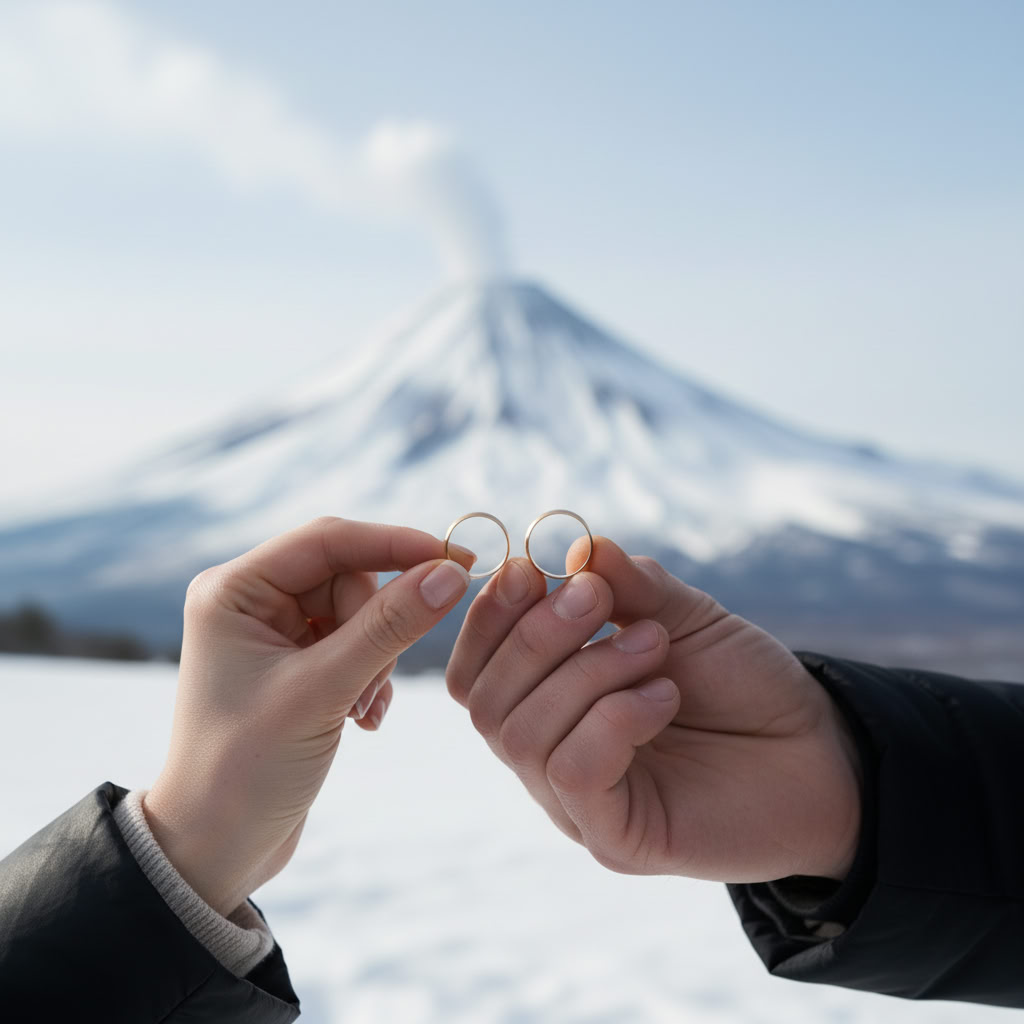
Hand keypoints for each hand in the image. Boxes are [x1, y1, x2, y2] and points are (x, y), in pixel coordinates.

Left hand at [144, 517, 472, 915]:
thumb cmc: (246, 769)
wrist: (215, 849)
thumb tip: (450, 573)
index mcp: (235, 590)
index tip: (458, 561)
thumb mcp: (322, 692)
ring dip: (376, 659)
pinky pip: (358, 643)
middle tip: (370, 685)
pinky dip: (372, 676)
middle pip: (350, 576)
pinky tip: (362, 718)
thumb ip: (389, 627)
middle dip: (377, 627)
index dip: (397, 545)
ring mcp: (274, 634)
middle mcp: (251, 601)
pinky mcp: (297, 665)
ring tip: (359, 709)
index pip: (330, 540)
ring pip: (361, 612)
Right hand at [445, 537, 861, 883]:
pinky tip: (664, 696)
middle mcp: (548, 755)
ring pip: (523, 736)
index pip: (475, 671)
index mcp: (546, 703)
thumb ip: (631, 586)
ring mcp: (575, 803)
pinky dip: (612, 718)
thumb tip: (577, 545)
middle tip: (602, 599)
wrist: (819, 752)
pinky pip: (573, 773)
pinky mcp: (615, 838)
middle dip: (538, 636)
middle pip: (486, 702)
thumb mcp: (684, 617)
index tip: (527, 569)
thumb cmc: (740, 685)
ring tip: (653, 648)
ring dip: (587, 671)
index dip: (487, 618)